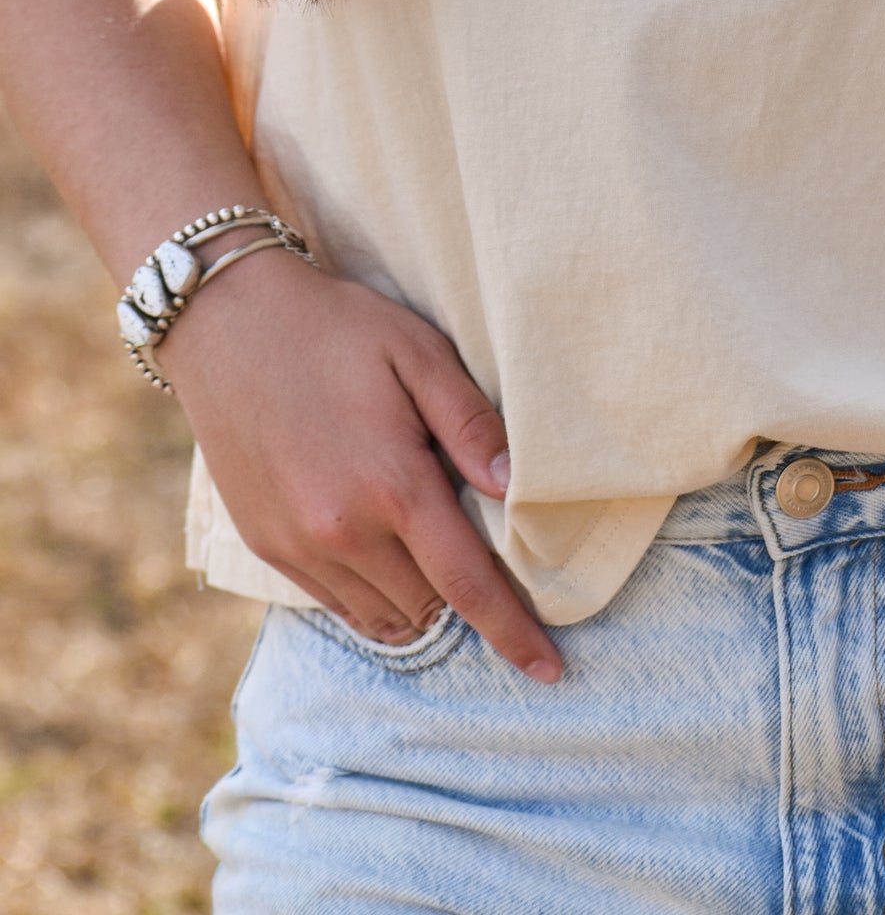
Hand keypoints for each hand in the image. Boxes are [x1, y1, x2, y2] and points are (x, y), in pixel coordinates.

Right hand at [159, 250, 563, 681]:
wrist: (227, 321)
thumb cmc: (337, 327)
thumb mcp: (419, 352)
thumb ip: (471, 425)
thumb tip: (515, 491)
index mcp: (392, 487)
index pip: (468, 586)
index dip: (514, 633)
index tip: (550, 671)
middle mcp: (342, 532)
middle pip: (429, 608)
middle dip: (469, 607)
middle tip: (496, 575)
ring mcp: (297, 545)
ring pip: (381, 617)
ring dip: (421, 608)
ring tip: (443, 573)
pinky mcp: (266, 545)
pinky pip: (335, 603)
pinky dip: (372, 599)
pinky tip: (389, 563)